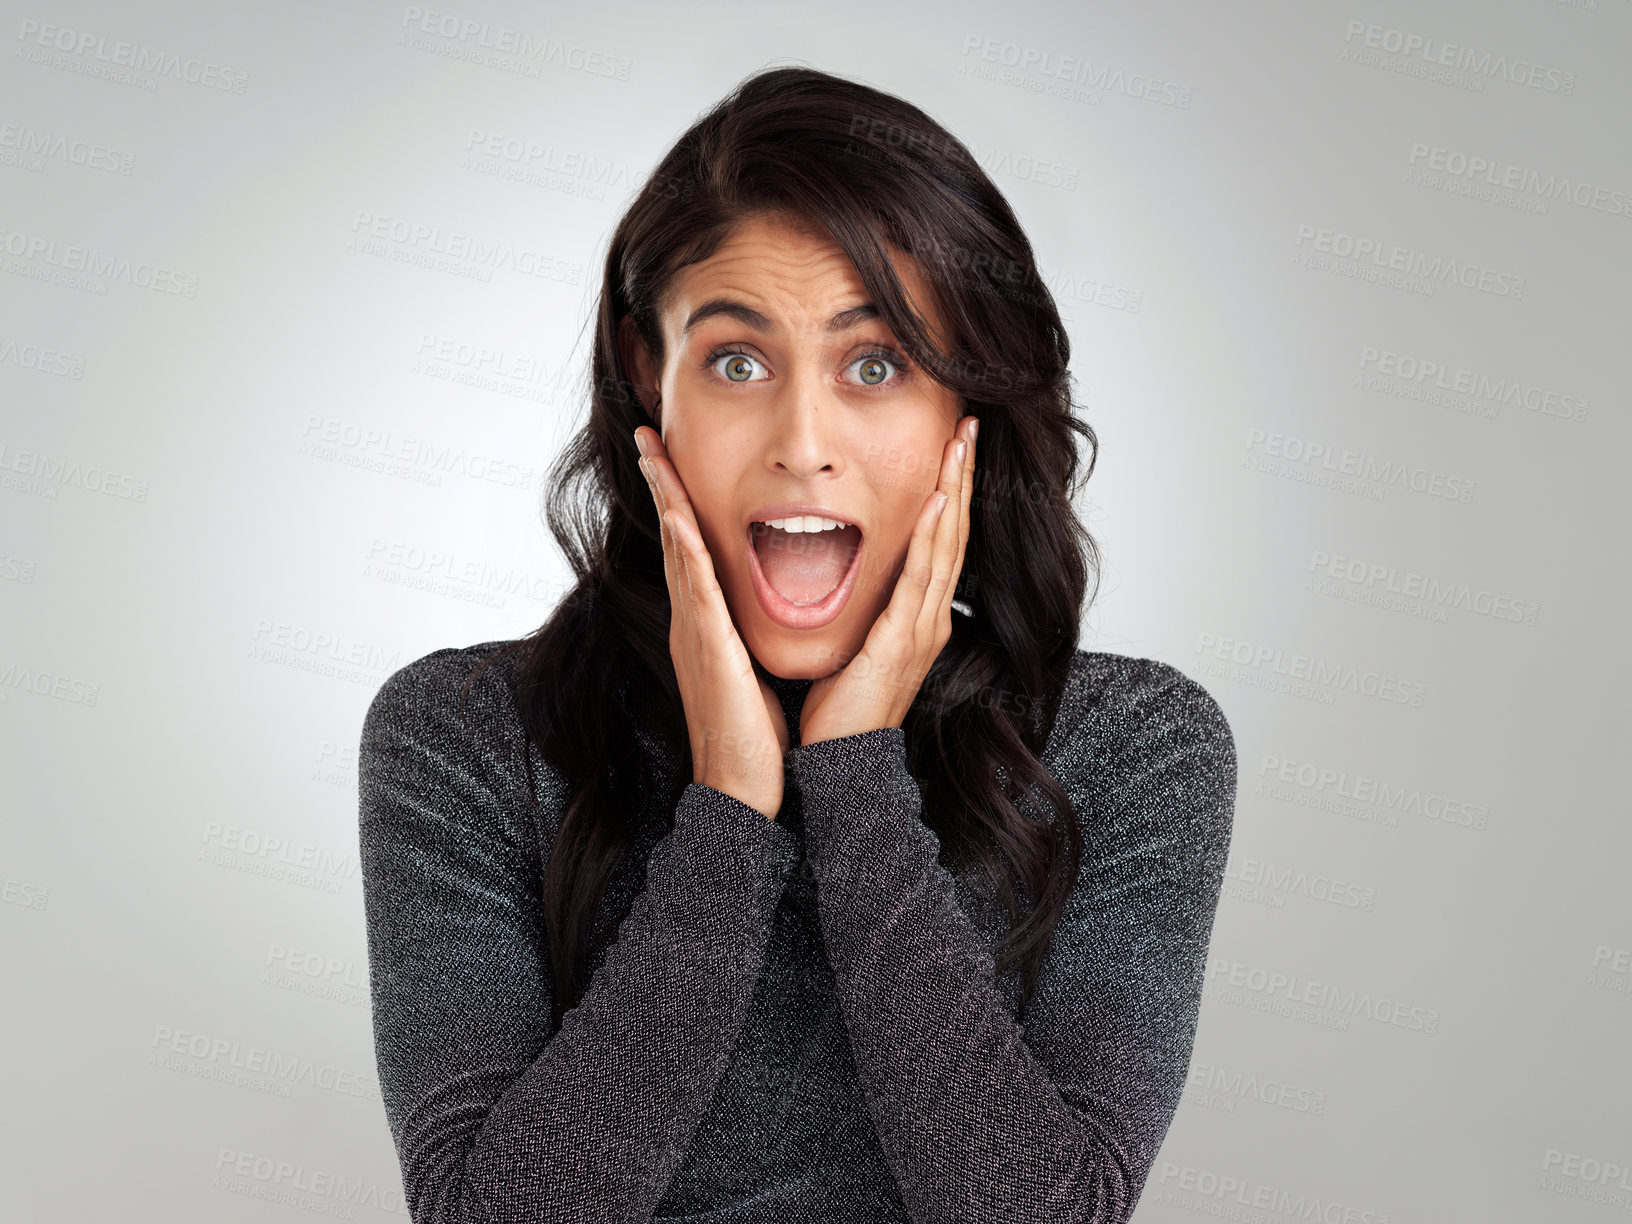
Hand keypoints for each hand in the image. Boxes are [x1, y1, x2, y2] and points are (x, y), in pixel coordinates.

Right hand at [635, 426, 790, 819]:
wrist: (742, 787)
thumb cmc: (752, 733)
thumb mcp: (749, 667)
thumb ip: (745, 634)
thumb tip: (761, 607)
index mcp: (705, 622)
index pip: (690, 547)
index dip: (679, 500)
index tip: (671, 458)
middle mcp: (692, 620)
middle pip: (673, 536)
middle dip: (661, 483)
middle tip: (648, 435)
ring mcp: (694, 631)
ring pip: (676, 551)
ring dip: (666, 499)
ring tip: (655, 455)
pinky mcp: (707, 649)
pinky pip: (694, 589)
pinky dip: (684, 550)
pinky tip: (679, 519)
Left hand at [799, 415, 976, 745]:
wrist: (842, 764)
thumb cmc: (839, 710)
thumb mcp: (855, 645)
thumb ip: (863, 610)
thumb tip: (850, 574)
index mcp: (919, 617)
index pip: (941, 540)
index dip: (950, 490)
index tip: (954, 445)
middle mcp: (930, 618)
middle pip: (954, 532)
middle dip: (962, 476)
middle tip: (970, 426)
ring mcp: (922, 629)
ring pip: (945, 545)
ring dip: (953, 491)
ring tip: (960, 445)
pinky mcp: (902, 642)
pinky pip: (920, 580)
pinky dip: (931, 538)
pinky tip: (936, 503)